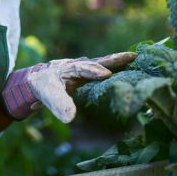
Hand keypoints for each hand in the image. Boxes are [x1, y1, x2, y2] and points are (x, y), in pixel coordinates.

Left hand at [2, 52, 135, 122]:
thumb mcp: (49, 96)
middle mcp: (79, 64)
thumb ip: (59, 104)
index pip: (81, 69)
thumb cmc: (45, 87)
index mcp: (68, 69)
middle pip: (98, 61)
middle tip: (131, 56)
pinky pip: (107, 67)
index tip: (106, 74)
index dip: (93, 71)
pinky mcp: (92, 71)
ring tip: (135, 59)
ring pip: (104, 62)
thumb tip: (70, 118)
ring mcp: (87, 66)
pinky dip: (118, 65)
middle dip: (113, 60)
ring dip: (119, 61)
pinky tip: (131, 67)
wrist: (41, 78)